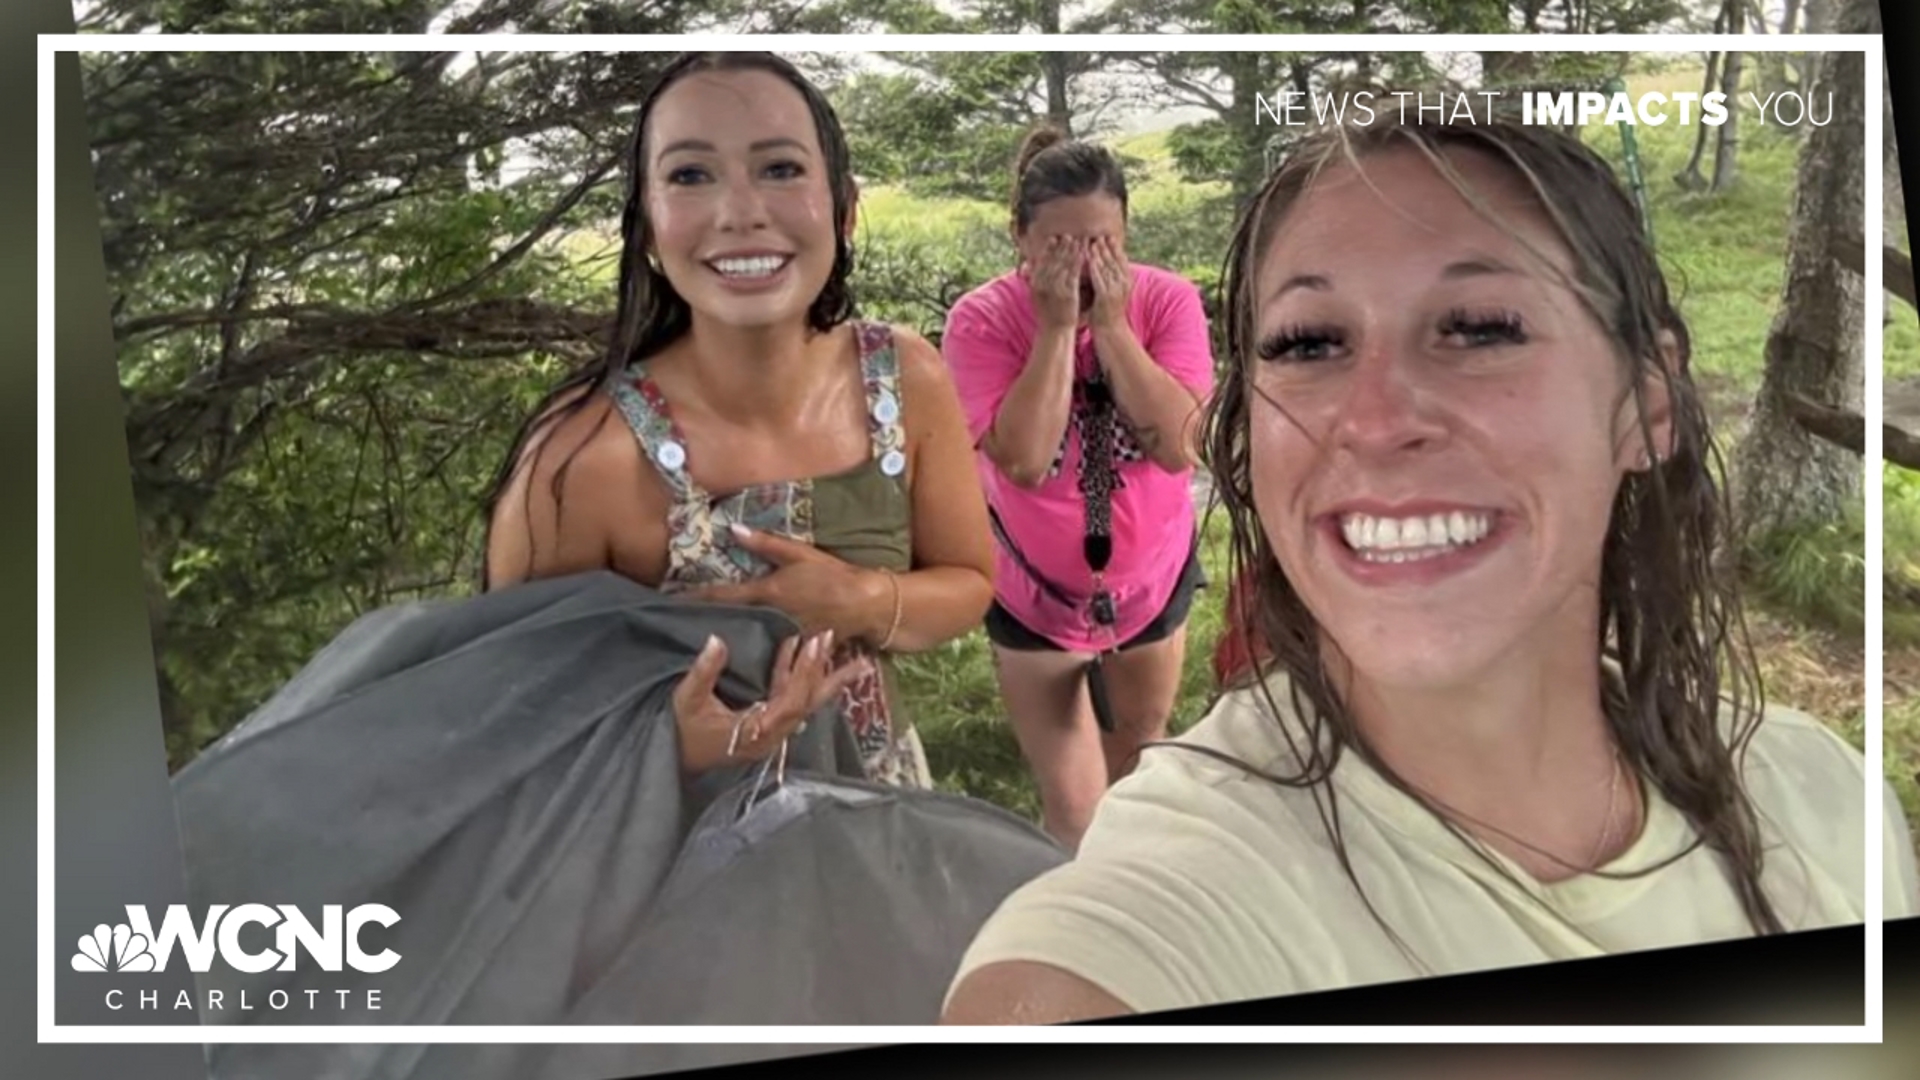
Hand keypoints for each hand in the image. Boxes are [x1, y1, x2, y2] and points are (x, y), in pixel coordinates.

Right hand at [673, 631, 869, 775]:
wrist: (674, 759)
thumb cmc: (680, 731)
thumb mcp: (687, 699)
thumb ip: (704, 671)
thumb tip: (716, 639)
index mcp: (758, 731)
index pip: (792, 702)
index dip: (804, 672)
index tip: (814, 644)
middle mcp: (772, 735)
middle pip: (807, 702)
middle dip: (823, 670)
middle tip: (832, 638)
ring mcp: (771, 732)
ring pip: (802, 701)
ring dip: (814, 672)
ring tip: (828, 643)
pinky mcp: (766, 725)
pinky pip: (788, 699)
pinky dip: (792, 675)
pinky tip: (794, 652)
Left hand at [689, 523, 885, 643]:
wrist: (864, 604)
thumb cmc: (832, 574)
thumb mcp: (800, 553)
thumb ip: (765, 544)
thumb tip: (734, 529)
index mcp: (767, 592)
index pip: (722, 596)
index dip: (695, 598)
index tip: (670, 600)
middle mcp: (769, 617)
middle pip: (728, 622)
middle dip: (703, 623)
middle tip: (674, 624)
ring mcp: (779, 635)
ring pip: (744, 640)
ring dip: (723, 639)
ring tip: (696, 642)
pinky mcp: (792, 648)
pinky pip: (765, 651)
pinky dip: (749, 652)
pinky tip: (733, 657)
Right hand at [1026, 236, 1083, 333]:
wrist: (1055, 331)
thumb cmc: (1048, 314)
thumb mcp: (1036, 296)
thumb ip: (1033, 280)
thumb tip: (1027, 266)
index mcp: (1036, 283)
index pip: (1042, 261)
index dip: (1048, 249)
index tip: (1054, 238)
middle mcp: (1044, 284)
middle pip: (1053, 260)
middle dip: (1061, 247)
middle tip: (1068, 235)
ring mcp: (1055, 288)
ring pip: (1064, 264)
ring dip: (1071, 251)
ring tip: (1078, 240)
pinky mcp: (1068, 293)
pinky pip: (1074, 274)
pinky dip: (1079, 262)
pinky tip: (1084, 255)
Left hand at [1087, 236, 1131, 331]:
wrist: (1110, 331)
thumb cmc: (1108, 312)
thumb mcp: (1111, 292)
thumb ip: (1109, 279)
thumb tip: (1104, 267)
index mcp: (1125, 281)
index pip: (1121, 260)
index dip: (1114, 248)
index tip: (1108, 236)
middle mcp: (1123, 283)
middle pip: (1114, 260)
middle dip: (1106, 247)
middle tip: (1099, 234)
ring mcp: (1115, 289)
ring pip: (1107, 266)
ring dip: (1099, 253)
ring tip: (1092, 241)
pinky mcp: (1106, 295)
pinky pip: (1099, 277)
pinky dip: (1094, 266)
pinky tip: (1088, 258)